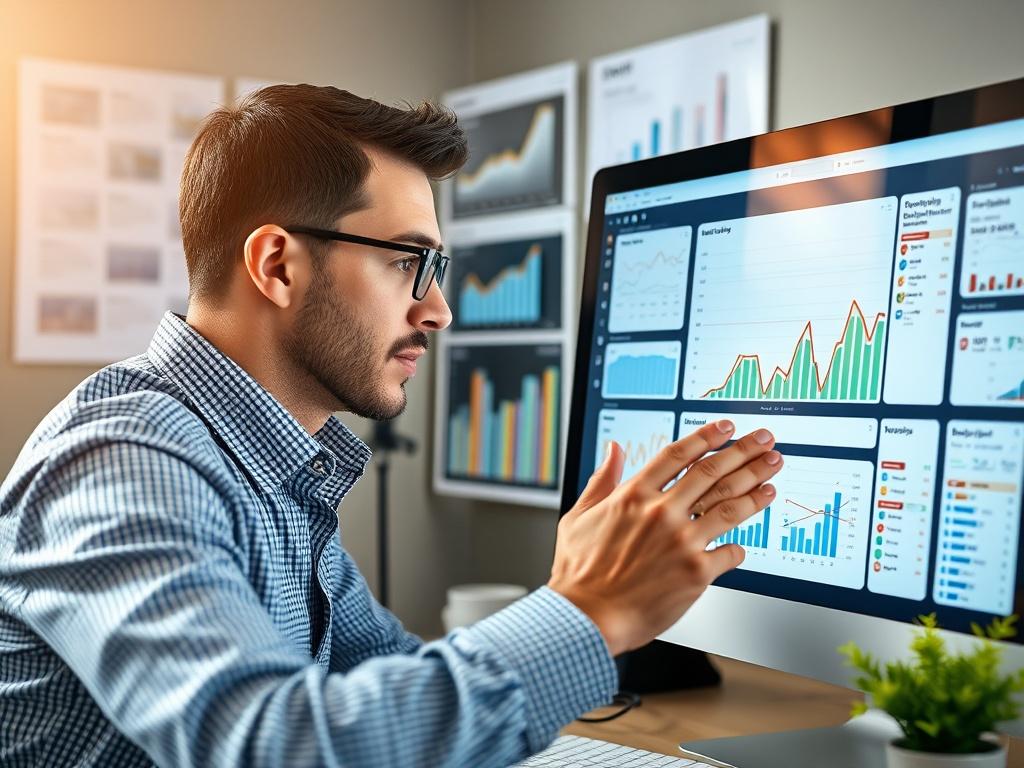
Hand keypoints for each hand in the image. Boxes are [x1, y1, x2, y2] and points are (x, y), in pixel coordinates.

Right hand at [548, 421, 781, 655]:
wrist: (588, 616)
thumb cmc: (580, 573)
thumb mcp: (579, 516)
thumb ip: (601, 480)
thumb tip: (614, 450)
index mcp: (633, 496)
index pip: (678, 455)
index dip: (706, 437)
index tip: (726, 428)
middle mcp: (661, 513)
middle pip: (712, 472)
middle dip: (744, 453)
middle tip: (764, 442)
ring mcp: (682, 541)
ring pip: (729, 506)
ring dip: (755, 488)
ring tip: (771, 476)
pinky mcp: (696, 572)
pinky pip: (730, 553)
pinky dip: (740, 547)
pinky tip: (746, 541)